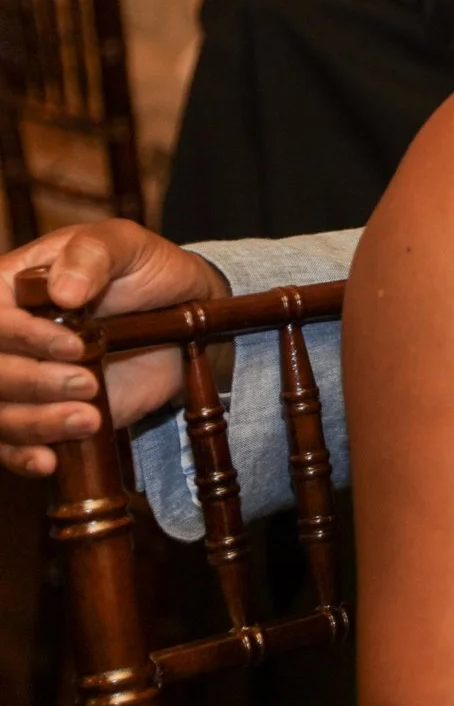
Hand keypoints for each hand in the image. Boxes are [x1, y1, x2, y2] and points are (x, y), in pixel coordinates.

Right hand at [0, 221, 230, 478]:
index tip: (74, 345)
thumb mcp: (125, 244)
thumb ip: (92, 255)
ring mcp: (24, 379)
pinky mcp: (44, 413)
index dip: (21, 337)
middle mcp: (6, 340)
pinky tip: (49, 461)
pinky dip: (24, 456)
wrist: (184, 314)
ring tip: (88, 419)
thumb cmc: (145, 269)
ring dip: (35, 423)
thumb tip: (64, 291)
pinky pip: (12, 444)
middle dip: (31, 382)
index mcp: (8, 290)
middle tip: (87, 382)